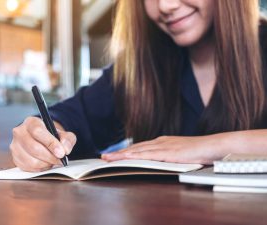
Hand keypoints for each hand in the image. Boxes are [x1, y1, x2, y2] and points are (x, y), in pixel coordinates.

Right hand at [10, 117, 76, 171]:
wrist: (43, 140)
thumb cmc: (52, 136)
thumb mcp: (63, 134)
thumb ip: (67, 139)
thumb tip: (65, 149)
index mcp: (31, 122)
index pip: (38, 132)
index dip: (51, 143)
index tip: (61, 152)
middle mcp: (20, 133)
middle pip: (34, 148)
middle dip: (50, 157)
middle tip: (60, 160)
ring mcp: (15, 146)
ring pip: (32, 161)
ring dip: (46, 164)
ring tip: (53, 161)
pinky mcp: (15, 159)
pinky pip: (29, 168)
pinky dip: (41, 168)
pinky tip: (46, 163)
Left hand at [101, 135, 224, 164]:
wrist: (214, 146)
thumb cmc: (199, 151)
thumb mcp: (180, 154)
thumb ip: (169, 156)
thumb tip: (159, 162)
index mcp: (162, 142)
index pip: (140, 147)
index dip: (126, 152)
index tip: (115, 155)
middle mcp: (160, 142)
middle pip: (135, 148)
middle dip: (119, 153)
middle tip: (104, 156)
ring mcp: (164, 146)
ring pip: (138, 150)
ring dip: (122, 154)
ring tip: (108, 158)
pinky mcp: (169, 152)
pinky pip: (148, 155)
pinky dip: (135, 156)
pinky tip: (126, 158)